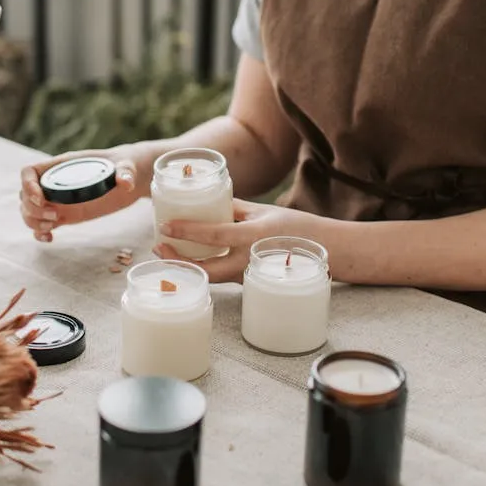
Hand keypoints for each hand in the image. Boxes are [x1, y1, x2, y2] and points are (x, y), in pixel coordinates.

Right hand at [20, 147, 142, 241]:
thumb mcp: (125, 167)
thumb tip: (125, 182)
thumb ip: (124, 172)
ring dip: (33, 222)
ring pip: (29, 211)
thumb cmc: (124, 165)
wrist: (130, 177)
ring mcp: (58, 200)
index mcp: (61, 166)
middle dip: (32, 209)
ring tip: (51, 228)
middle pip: (24, 195)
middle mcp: (54, 183)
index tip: (40, 198)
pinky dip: (39, 233)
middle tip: (55, 216)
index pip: (29, 172)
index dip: (27, 185)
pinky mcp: (65, 214)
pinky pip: (42, 224)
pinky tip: (50, 238)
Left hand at [155, 199, 318, 282]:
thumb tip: (207, 203)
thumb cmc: (296, 227)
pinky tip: (189, 260)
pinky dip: (203, 269)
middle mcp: (250, 259)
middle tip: (158, 246)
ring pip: (211, 276)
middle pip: (206, 268)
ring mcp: (249, 275)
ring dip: (187, 265)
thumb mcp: (263, 211)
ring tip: (167, 251)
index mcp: (254, 236)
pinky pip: (221, 277)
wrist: (327, 251)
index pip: (215, 235)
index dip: (188, 232)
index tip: (166, 226)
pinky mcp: (249, 282)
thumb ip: (234, 209)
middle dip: (178, 260)